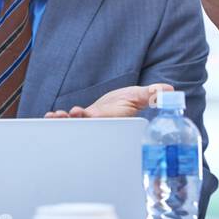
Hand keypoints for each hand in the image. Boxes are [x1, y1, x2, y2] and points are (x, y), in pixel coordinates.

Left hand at [45, 83, 173, 118]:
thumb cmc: (132, 103)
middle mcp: (99, 124)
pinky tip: (50, 116)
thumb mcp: (140, 97)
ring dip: (62, 122)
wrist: (124, 105)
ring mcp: (90, 123)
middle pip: (84, 128)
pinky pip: (69, 121)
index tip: (80, 112)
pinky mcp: (83, 119)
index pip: (102, 122)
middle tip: (60, 118)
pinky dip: (60, 119)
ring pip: (74, 125)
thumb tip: (168, 90)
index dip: (91, 119)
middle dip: (71, 125)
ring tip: (53, 116)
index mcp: (112, 119)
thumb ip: (151, 95)